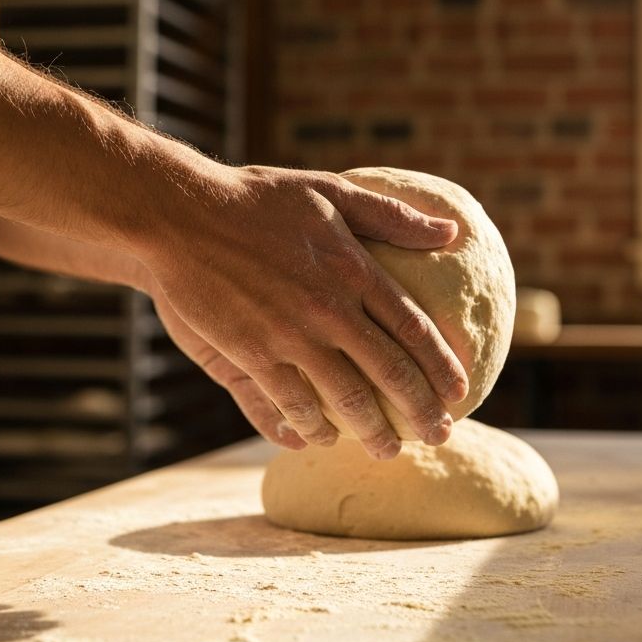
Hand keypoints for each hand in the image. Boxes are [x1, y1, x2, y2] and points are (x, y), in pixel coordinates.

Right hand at [138, 163, 466, 460]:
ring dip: (372, 431)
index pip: (413, 329)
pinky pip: (290, 404)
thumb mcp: (328, 192)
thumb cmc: (256, 199)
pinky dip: (311, 428)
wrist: (181, 217)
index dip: (441, 366)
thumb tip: (451, 232)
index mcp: (353, 269)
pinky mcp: (250, 354)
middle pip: (389, 374)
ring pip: (345, 399)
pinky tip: (321, 439)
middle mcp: (329, 309)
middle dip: (420, 412)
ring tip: (389, 450)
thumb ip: (390, 215)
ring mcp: (289, 336)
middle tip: (438, 436)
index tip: (459, 392)